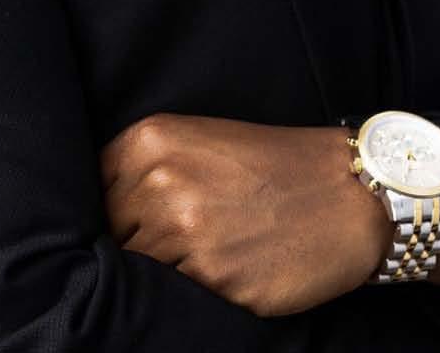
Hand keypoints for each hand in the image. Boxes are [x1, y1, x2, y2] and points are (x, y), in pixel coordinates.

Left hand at [99, 113, 391, 316]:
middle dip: (132, 249)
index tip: (128, 227)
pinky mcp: (211, 276)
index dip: (108, 217)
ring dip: (158, 277)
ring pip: (135, 273)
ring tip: (200, 260)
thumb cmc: (274, 168)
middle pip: (108, 237)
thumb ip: (144, 173)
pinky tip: (219, 275)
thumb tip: (100, 222)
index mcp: (150, 140)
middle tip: (173, 247)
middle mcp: (159, 181)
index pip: (90, 193)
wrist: (348, 191)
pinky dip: (187, 294)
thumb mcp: (199, 144)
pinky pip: (171, 298)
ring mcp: (183, 230)